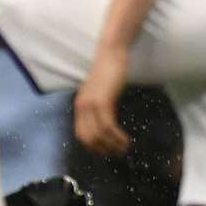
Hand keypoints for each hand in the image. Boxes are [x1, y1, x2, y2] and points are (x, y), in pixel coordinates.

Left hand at [73, 42, 130, 156]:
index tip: (106, 151)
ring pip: (99, 135)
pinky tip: (125, 139)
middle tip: (117, 153)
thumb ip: (99, 104)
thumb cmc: (109, 69)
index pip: (81, 135)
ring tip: (124, 148)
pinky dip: (117, 137)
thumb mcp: (100, 91)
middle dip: (103, 149)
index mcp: (80, 105)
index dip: (93, 147)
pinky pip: (108, 126)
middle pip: (88, 139)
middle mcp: (82, 107)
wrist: (111, 52)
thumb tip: (105, 121)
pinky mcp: (103, 101)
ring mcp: (91, 104)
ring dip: (112, 145)